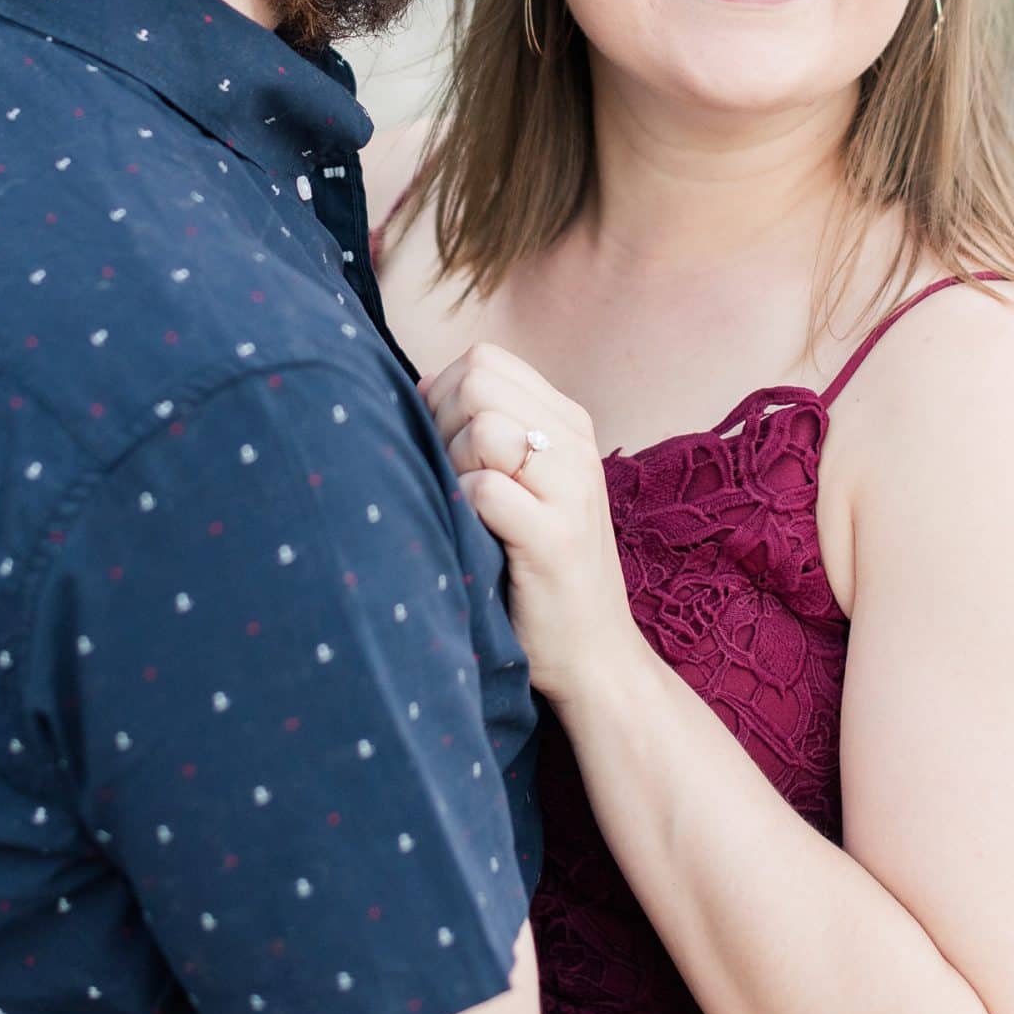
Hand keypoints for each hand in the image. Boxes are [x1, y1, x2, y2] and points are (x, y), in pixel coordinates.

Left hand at [420, 342, 642, 706]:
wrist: (594, 653)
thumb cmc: (539, 567)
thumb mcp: (530, 483)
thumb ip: (489, 429)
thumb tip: (420, 386)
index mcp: (568, 423)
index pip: (485, 360)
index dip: (442, 392)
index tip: (441, 444)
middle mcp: (576, 445)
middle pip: (476, 382)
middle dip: (440, 423)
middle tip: (447, 477)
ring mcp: (571, 489)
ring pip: (482, 428)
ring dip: (453, 466)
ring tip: (465, 508)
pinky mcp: (555, 538)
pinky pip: (483, 489)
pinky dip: (462, 509)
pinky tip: (474, 536)